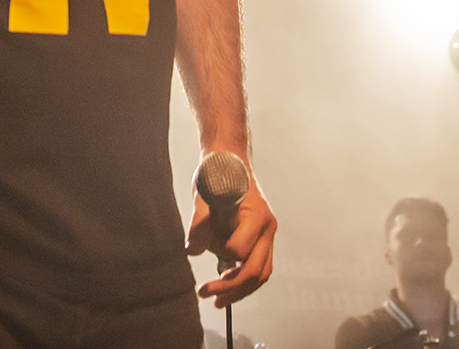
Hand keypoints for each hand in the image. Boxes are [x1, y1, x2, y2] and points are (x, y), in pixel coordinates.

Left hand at [187, 171, 275, 308]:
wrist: (230, 159)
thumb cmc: (218, 173)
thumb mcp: (203, 195)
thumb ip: (199, 224)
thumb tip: (191, 251)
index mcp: (256, 215)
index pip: (240, 249)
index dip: (220, 253)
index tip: (203, 248)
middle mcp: (267, 227)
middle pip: (255, 270)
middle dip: (230, 288)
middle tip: (205, 294)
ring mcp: (267, 235)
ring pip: (260, 273)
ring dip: (238, 290)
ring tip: (216, 299)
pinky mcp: (261, 239)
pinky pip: (258, 266)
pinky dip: (242, 279)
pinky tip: (225, 287)